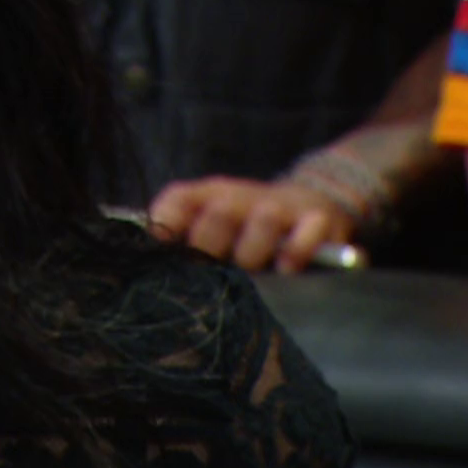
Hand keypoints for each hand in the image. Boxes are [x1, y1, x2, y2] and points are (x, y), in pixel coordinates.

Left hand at [148, 177, 355, 273]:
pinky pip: (307, 237)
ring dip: (252, 254)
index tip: (160, 251)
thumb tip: (148, 266)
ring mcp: (283, 207)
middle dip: (210, 248)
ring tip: (251, 272)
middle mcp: (244, 196)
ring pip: (264, 222)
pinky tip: (287, 270)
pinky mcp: (320, 222)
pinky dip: (296, 255)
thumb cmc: (249, 225)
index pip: (178, 199)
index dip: (165, 225)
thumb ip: (185, 238)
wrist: (313, 203)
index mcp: (211, 194)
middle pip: (220, 213)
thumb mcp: (215, 223)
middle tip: (209, 273)